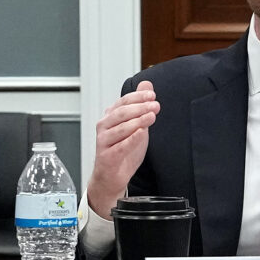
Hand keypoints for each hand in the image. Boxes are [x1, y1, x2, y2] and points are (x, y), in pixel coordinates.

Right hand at [86, 81, 159, 217]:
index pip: (124, 101)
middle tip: (155, 105)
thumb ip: (140, 104)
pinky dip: (131, 139)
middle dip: (140, 107)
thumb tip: (146, 84)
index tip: (152, 95)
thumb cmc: (123, 149)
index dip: (138, 97)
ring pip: (121, 128)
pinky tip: (141, 133)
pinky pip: (120, 146)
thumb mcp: (136, 123)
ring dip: (138, 121)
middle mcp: (105, 126)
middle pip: (122, 112)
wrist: (113, 175)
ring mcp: (104, 141)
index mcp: (111, 116)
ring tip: (151, 116)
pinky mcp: (107, 156)